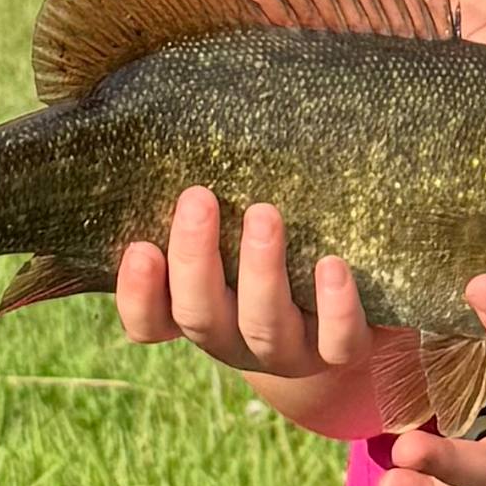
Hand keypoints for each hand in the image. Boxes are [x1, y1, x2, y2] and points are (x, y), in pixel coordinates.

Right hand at [113, 188, 427, 438]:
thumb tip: (181, 135)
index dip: (138, 294)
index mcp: (198, 313)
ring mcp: (287, 350)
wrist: (347, 324)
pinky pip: (336, 340)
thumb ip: (206, 212)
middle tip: (197, 198)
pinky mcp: (340, 350)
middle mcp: (235, 339)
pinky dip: (334, 307)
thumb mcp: (230, 240)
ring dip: (261, 271)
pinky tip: (332, 265)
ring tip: (264, 215)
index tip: (140, 248)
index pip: (150, 321)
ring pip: (264, 325)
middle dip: (195, 259)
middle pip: (201, 316)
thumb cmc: (273, 258)